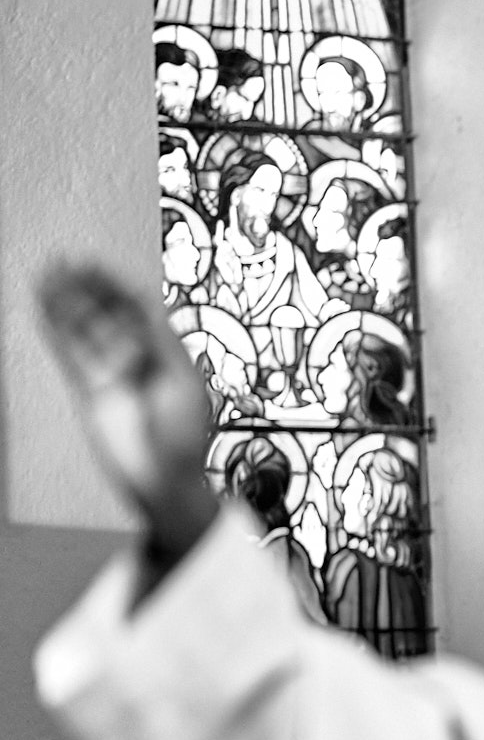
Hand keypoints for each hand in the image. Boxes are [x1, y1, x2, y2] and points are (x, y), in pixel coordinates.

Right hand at [40, 265, 218, 561]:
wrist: (164, 479)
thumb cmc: (184, 437)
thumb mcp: (180, 383)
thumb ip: (159, 344)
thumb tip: (145, 304)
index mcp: (166, 351)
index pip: (138, 308)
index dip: (117, 284)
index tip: (98, 263)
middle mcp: (137, 356)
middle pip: (106, 312)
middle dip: (87, 286)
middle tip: (67, 259)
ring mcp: (111, 371)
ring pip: (83, 328)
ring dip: (66, 300)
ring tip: (47, 270)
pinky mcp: (90, 388)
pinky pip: (69, 352)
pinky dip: (56, 328)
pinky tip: (43, 306)